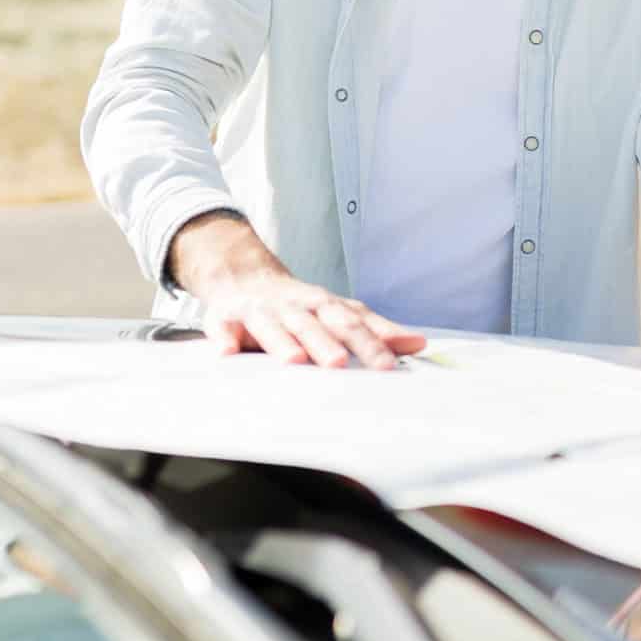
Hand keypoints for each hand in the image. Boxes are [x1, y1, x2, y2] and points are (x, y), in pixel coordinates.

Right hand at [197, 273, 425, 369]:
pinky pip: (222, 329)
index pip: (351, 321)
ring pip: (271, 325)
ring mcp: (259, 310)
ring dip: (282, 341)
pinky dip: (224, 339)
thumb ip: (374, 329)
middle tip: (341, 364)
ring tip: (294, 360)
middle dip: (327, 342)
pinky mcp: (225, 318)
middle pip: (313, 322)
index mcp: (323, 304)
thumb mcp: (338, 311)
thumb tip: (418, 344)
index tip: (389, 364)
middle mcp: (294, 305)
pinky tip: (227, 353)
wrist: (243, 276)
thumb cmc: (298, 304)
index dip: (370, 341)